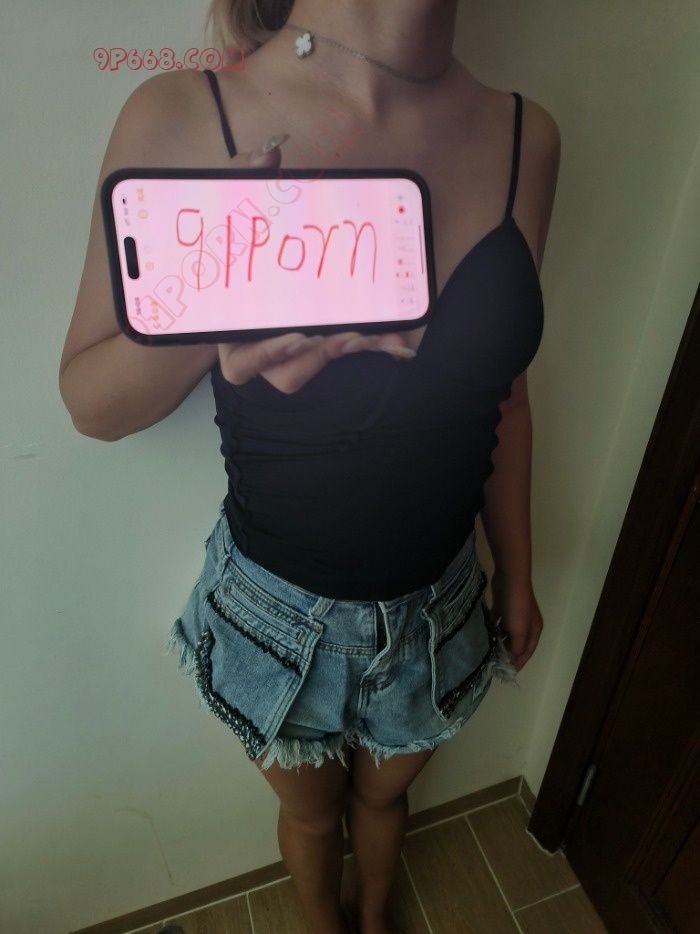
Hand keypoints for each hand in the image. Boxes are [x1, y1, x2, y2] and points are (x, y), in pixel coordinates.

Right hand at [217, 138, 415, 393]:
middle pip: (286, 375)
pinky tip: (396, 337)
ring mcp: (293, 353)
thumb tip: (268, 154)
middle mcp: (261, 351)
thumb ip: (247, 183)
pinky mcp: (323, 343)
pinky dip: (370, 345)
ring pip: (317, 369)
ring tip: (369, 333)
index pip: (240, 364)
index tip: (298, 336)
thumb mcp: (239, 212)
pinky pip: (343, 352)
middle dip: (317, 358)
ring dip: (342, 352)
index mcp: (231, 330)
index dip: (267, 355)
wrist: (257, 260)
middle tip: (347, 333)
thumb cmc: (240, 246)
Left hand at [490, 570, 542, 671]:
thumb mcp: (519, 631)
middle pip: (517, 643)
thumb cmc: (517, 607)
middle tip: (495, 664)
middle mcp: (526, 624)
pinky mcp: (503, 607)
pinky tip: (484, 634)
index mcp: (533, 630)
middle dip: (508, 653)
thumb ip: (516, 647)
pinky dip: (493, 628)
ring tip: (488, 652)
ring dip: (499, 641)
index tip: (507, 673)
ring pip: (506, 633)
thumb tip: (512, 660)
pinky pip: (498, 621)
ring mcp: (514, 615)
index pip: (527, 651)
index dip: (519, 662)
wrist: (510, 578)